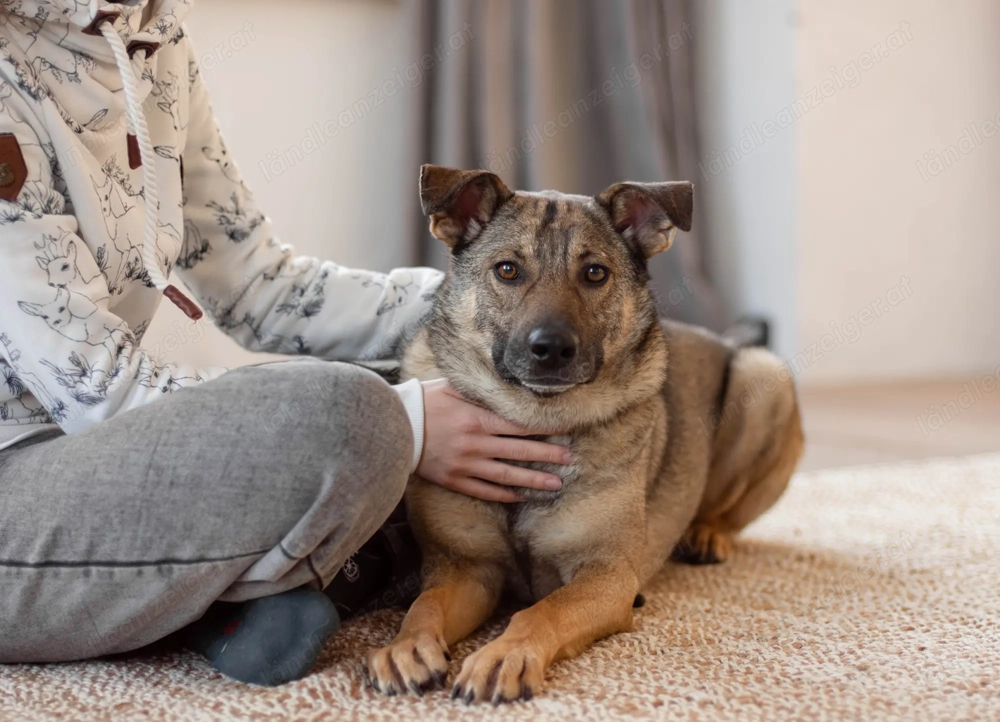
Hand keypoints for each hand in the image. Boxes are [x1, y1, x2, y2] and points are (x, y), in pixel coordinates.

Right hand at [416, 379, 571, 502]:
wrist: (393, 427)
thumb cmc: (424, 402)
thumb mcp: (453, 388)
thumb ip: (481, 392)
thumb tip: (508, 390)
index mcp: (477, 418)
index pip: (520, 425)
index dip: (544, 429)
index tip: (565, 431)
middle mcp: (476, 443)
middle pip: (520, 451)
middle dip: (548, 456)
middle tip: (571, 460)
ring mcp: (466, 464)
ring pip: (507, 476)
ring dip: (534, 480)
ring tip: (556, 484)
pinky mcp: (455, 480)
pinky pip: (485, 491)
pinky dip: (505, 495)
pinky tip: (522, 496)